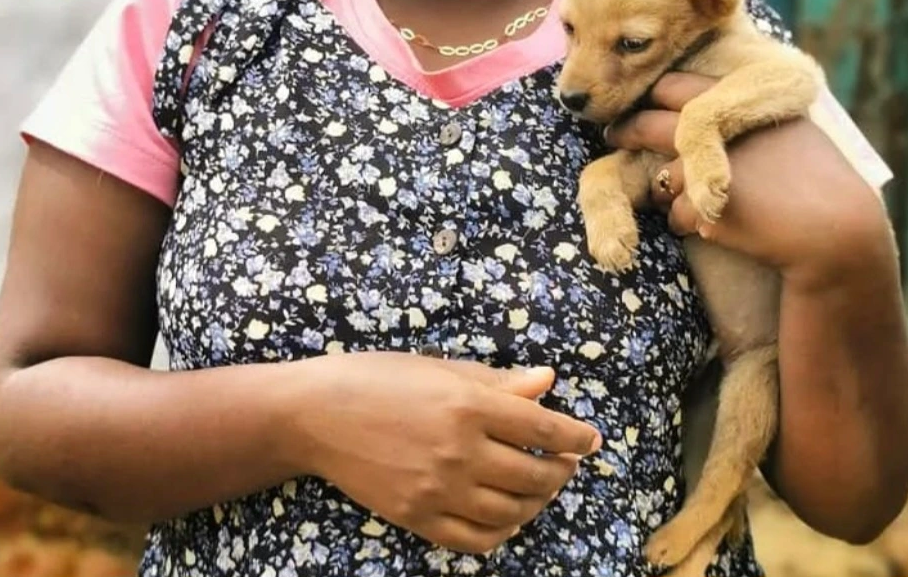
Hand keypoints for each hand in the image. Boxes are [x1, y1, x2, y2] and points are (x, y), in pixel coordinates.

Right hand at [298, 352, 600, 553]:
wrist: (316, 415)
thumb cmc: (379, 378)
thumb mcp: (440, 367)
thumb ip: (497, 381)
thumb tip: (547, 380)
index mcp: (468, 403)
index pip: (542, 426)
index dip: (574, 435)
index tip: (591, 439)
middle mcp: (460, 450)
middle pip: (534, 472)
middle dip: (561, 470)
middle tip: (566, 462)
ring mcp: (439, 490)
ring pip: (512, 509)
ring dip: (538, 500)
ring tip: (542, 487)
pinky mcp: (418, 519)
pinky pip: (477, 540)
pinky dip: (504, 531)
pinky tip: (509, 515)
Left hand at [605, 72, 890, 287]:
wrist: (838, 233)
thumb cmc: (821, 183)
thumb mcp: (792, 130)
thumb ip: (752, 114)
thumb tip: (716, 102)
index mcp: (743, 104)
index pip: (676, 85)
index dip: (653, 95)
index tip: (643, 102)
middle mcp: (723, 130)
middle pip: (650, 123)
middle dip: (626, 130)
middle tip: (613, 134)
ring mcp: (713, 167)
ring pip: (661, 176)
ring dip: (663, 188)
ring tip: (671, 197)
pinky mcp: (708, 207)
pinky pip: (677, 215)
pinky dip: (686, 222)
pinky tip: (709, 227)